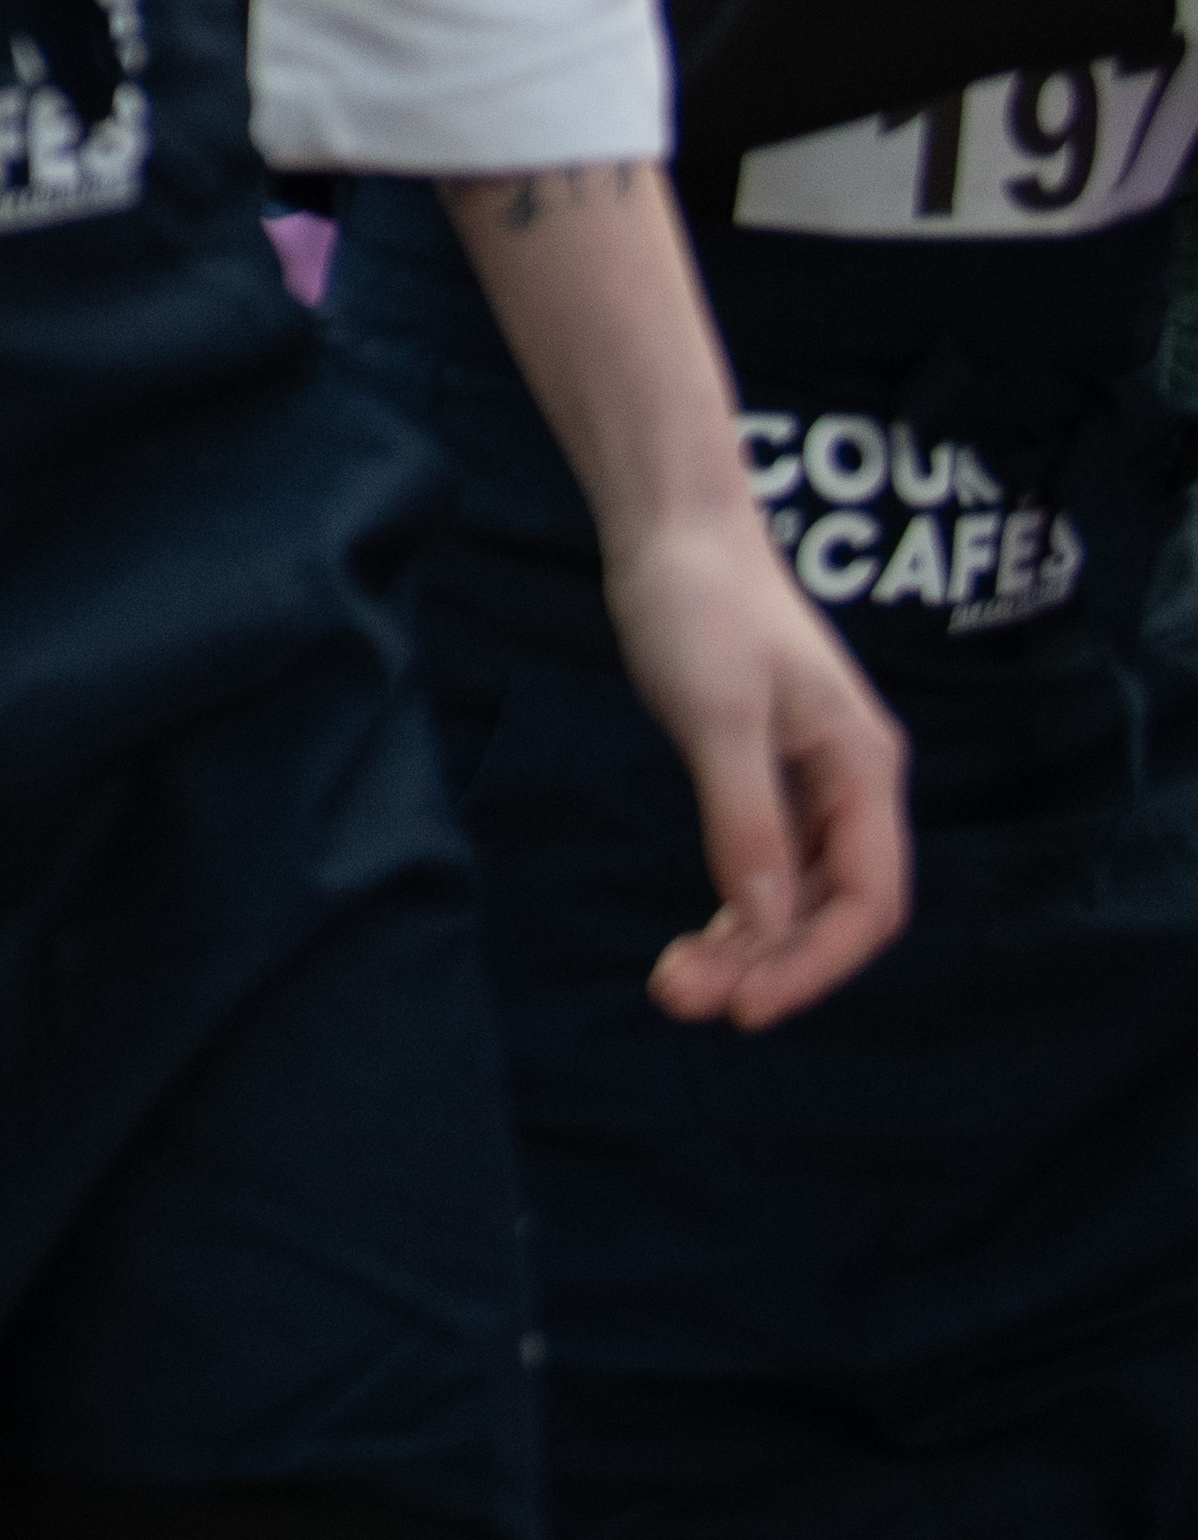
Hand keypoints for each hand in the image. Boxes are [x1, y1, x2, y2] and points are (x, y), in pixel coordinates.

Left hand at [594, 501, 907, 1025]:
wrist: (674, 532)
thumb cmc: (700, 606)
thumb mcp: (719, 714)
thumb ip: (744, 815)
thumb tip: (763, 916)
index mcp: (863, 771)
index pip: (867, 901)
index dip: (815, 964)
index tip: (747, 1007)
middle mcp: (849, 787)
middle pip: (828, 911)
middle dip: (766, 964)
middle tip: (680, 999)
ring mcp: (808, 785)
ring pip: (791, 897)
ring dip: (743, 947)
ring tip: (673, 987)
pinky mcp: (762, 778)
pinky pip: (761, 869)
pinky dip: (731, 910)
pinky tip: (695, 943)